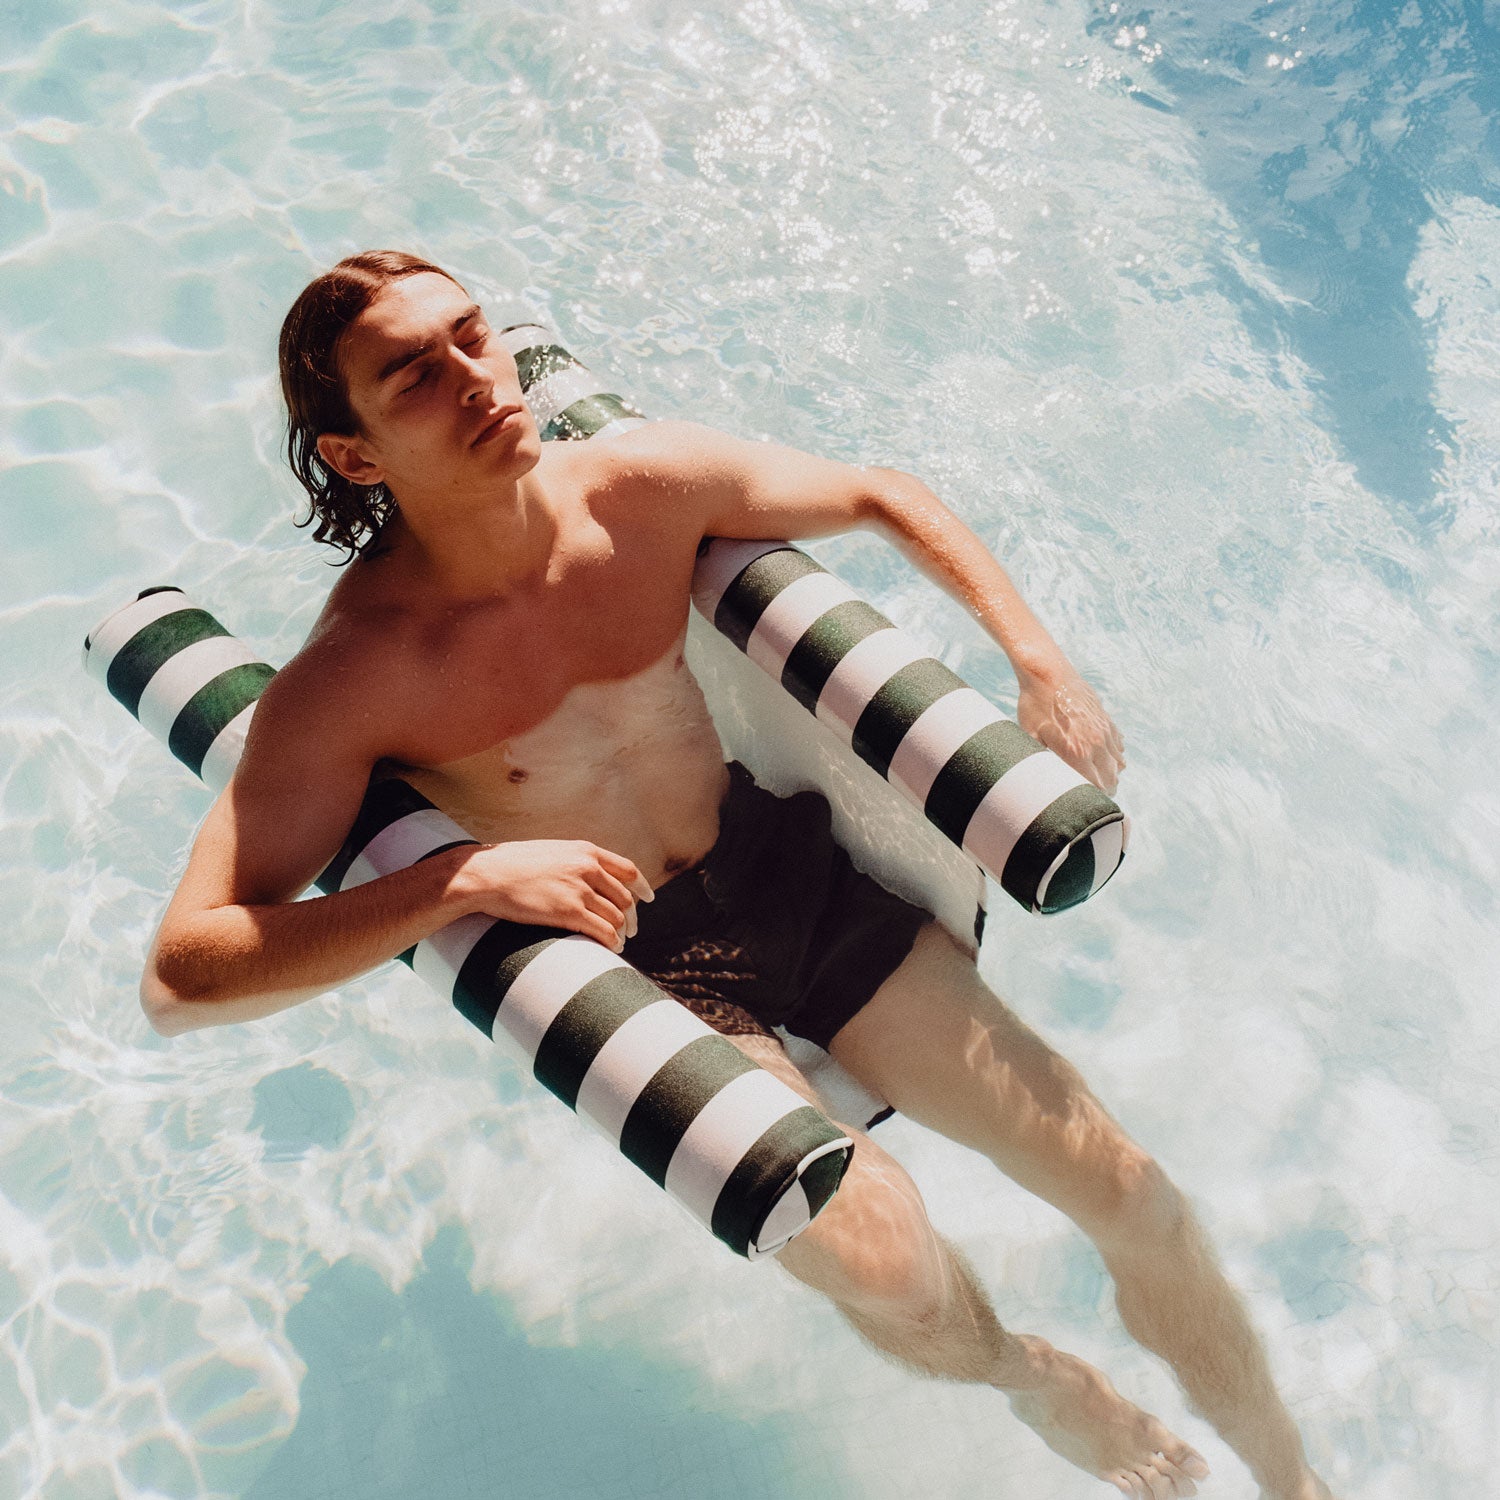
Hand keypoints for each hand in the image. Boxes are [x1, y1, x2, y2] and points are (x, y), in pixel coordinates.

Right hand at [450, 840, 653, 951]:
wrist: (487, 874)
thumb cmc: (512, 865)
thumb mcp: (552, 852)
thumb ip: (575, 861)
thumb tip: (591, 876)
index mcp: (586, 851)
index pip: (628, 870)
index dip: (642, 887)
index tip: (648, 899)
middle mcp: (588, 868)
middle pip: (625, 897)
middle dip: (631, 917)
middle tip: (630, 930)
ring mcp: (579, 890)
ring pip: (616, 917)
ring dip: (621, 933)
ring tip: (618, 943)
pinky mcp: (568, 912)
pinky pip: (603, 931)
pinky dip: (611, 942)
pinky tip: (610, 948)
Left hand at [1015, 661, 1125, 796]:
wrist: (1047, 672)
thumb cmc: (1034, 705)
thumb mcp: (1029, 736)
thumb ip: (1040, 761)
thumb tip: (1040, 781)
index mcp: (1077, 752)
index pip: (1095, 787)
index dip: (1091, 798)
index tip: (1084, 803)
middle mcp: (1096, 743)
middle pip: (1111, 779)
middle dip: (1103, 790)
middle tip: (1091, 796)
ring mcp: (1104, 730)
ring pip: (1118, 763)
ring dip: (1110, 774)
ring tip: (1097, 779)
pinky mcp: (1106, 719)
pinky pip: (1118, 745)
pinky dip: (1114, 755)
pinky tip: (1101, 757)